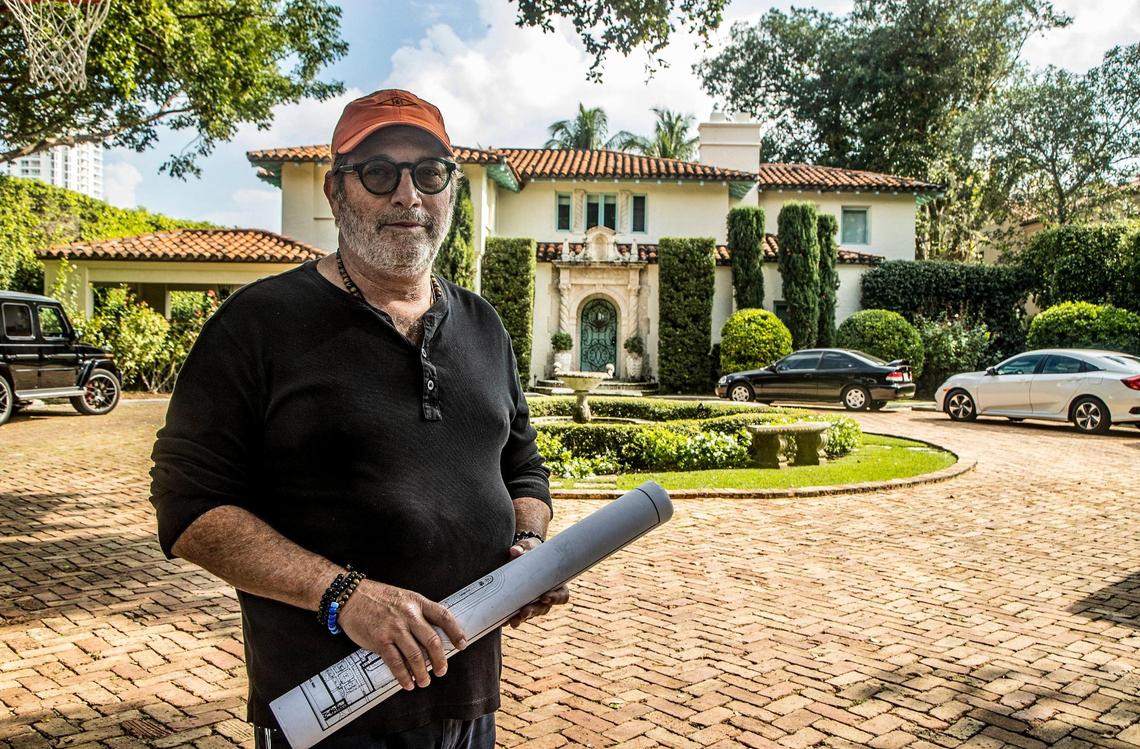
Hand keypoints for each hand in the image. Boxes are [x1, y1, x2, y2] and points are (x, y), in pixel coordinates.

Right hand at [337, 580, 466, 690]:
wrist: (351, 596)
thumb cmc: (377, 597)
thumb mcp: (403, 597)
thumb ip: (417, 613)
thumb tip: (431, 636)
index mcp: (417, 602)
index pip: (443, 616)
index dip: (455, 631)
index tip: (461, 644)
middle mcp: (408, 614)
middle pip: (432, 640)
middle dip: (440, 659)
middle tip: (442, 670)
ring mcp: (394, 628)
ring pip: (415, 655)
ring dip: (422, 672)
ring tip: (425, 681)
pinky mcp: (380, 640)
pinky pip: (396, 662)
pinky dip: (404, 676)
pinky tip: (408, 682)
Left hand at [506, 537, 569, 627]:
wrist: (519, 555)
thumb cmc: (531, 550)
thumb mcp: (529, 546)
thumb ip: (524, 547)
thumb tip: (515, 551)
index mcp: (555, 582)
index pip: (562, 595)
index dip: (556, 598)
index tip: (545, 597)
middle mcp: (546, 595)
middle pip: (544, 608)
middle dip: (534, 611)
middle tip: (525, 612)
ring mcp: (533, 601)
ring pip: (531, 614)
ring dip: (522, 619)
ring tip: (513, 621)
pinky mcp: (519, 603)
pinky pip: (517, 615)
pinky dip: (510, 619)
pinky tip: (503, 621)